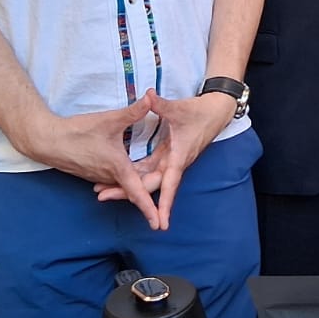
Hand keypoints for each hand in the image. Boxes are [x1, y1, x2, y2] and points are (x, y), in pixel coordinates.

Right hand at [15, 95, 162, 227]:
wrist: (47, 140)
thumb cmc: (78, 131)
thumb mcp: (110, 119)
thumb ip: (133, 111)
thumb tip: (151, 96)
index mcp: (118, 168)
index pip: (138, 193)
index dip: (151, 208)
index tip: (159, 225)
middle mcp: (109, 177)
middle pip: (133, 191)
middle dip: (148, 197)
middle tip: (162, 208)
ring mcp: (99, 177)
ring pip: (123, 186)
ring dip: (135, 188)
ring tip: (153, 189)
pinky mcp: (92, 174)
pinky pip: (113, 182)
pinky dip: (124, 181)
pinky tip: (130, 176)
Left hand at [93, 88, 235, 228]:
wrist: (215, 113)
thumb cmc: (200, 113)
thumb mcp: (179, 109)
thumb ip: (160, 105)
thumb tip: (148, 95)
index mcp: (178, 156)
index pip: (168, 184)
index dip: (163, 204)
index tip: (159, 222)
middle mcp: (173, 164)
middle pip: (150, 185)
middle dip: (128, 193)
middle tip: (103, 196)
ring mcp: (169, 161)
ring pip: (147, 180)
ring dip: (128, 187)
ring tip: (103, 191)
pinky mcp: (167, 156)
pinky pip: (148, 170)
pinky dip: (134, 176)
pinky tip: (119, 179)